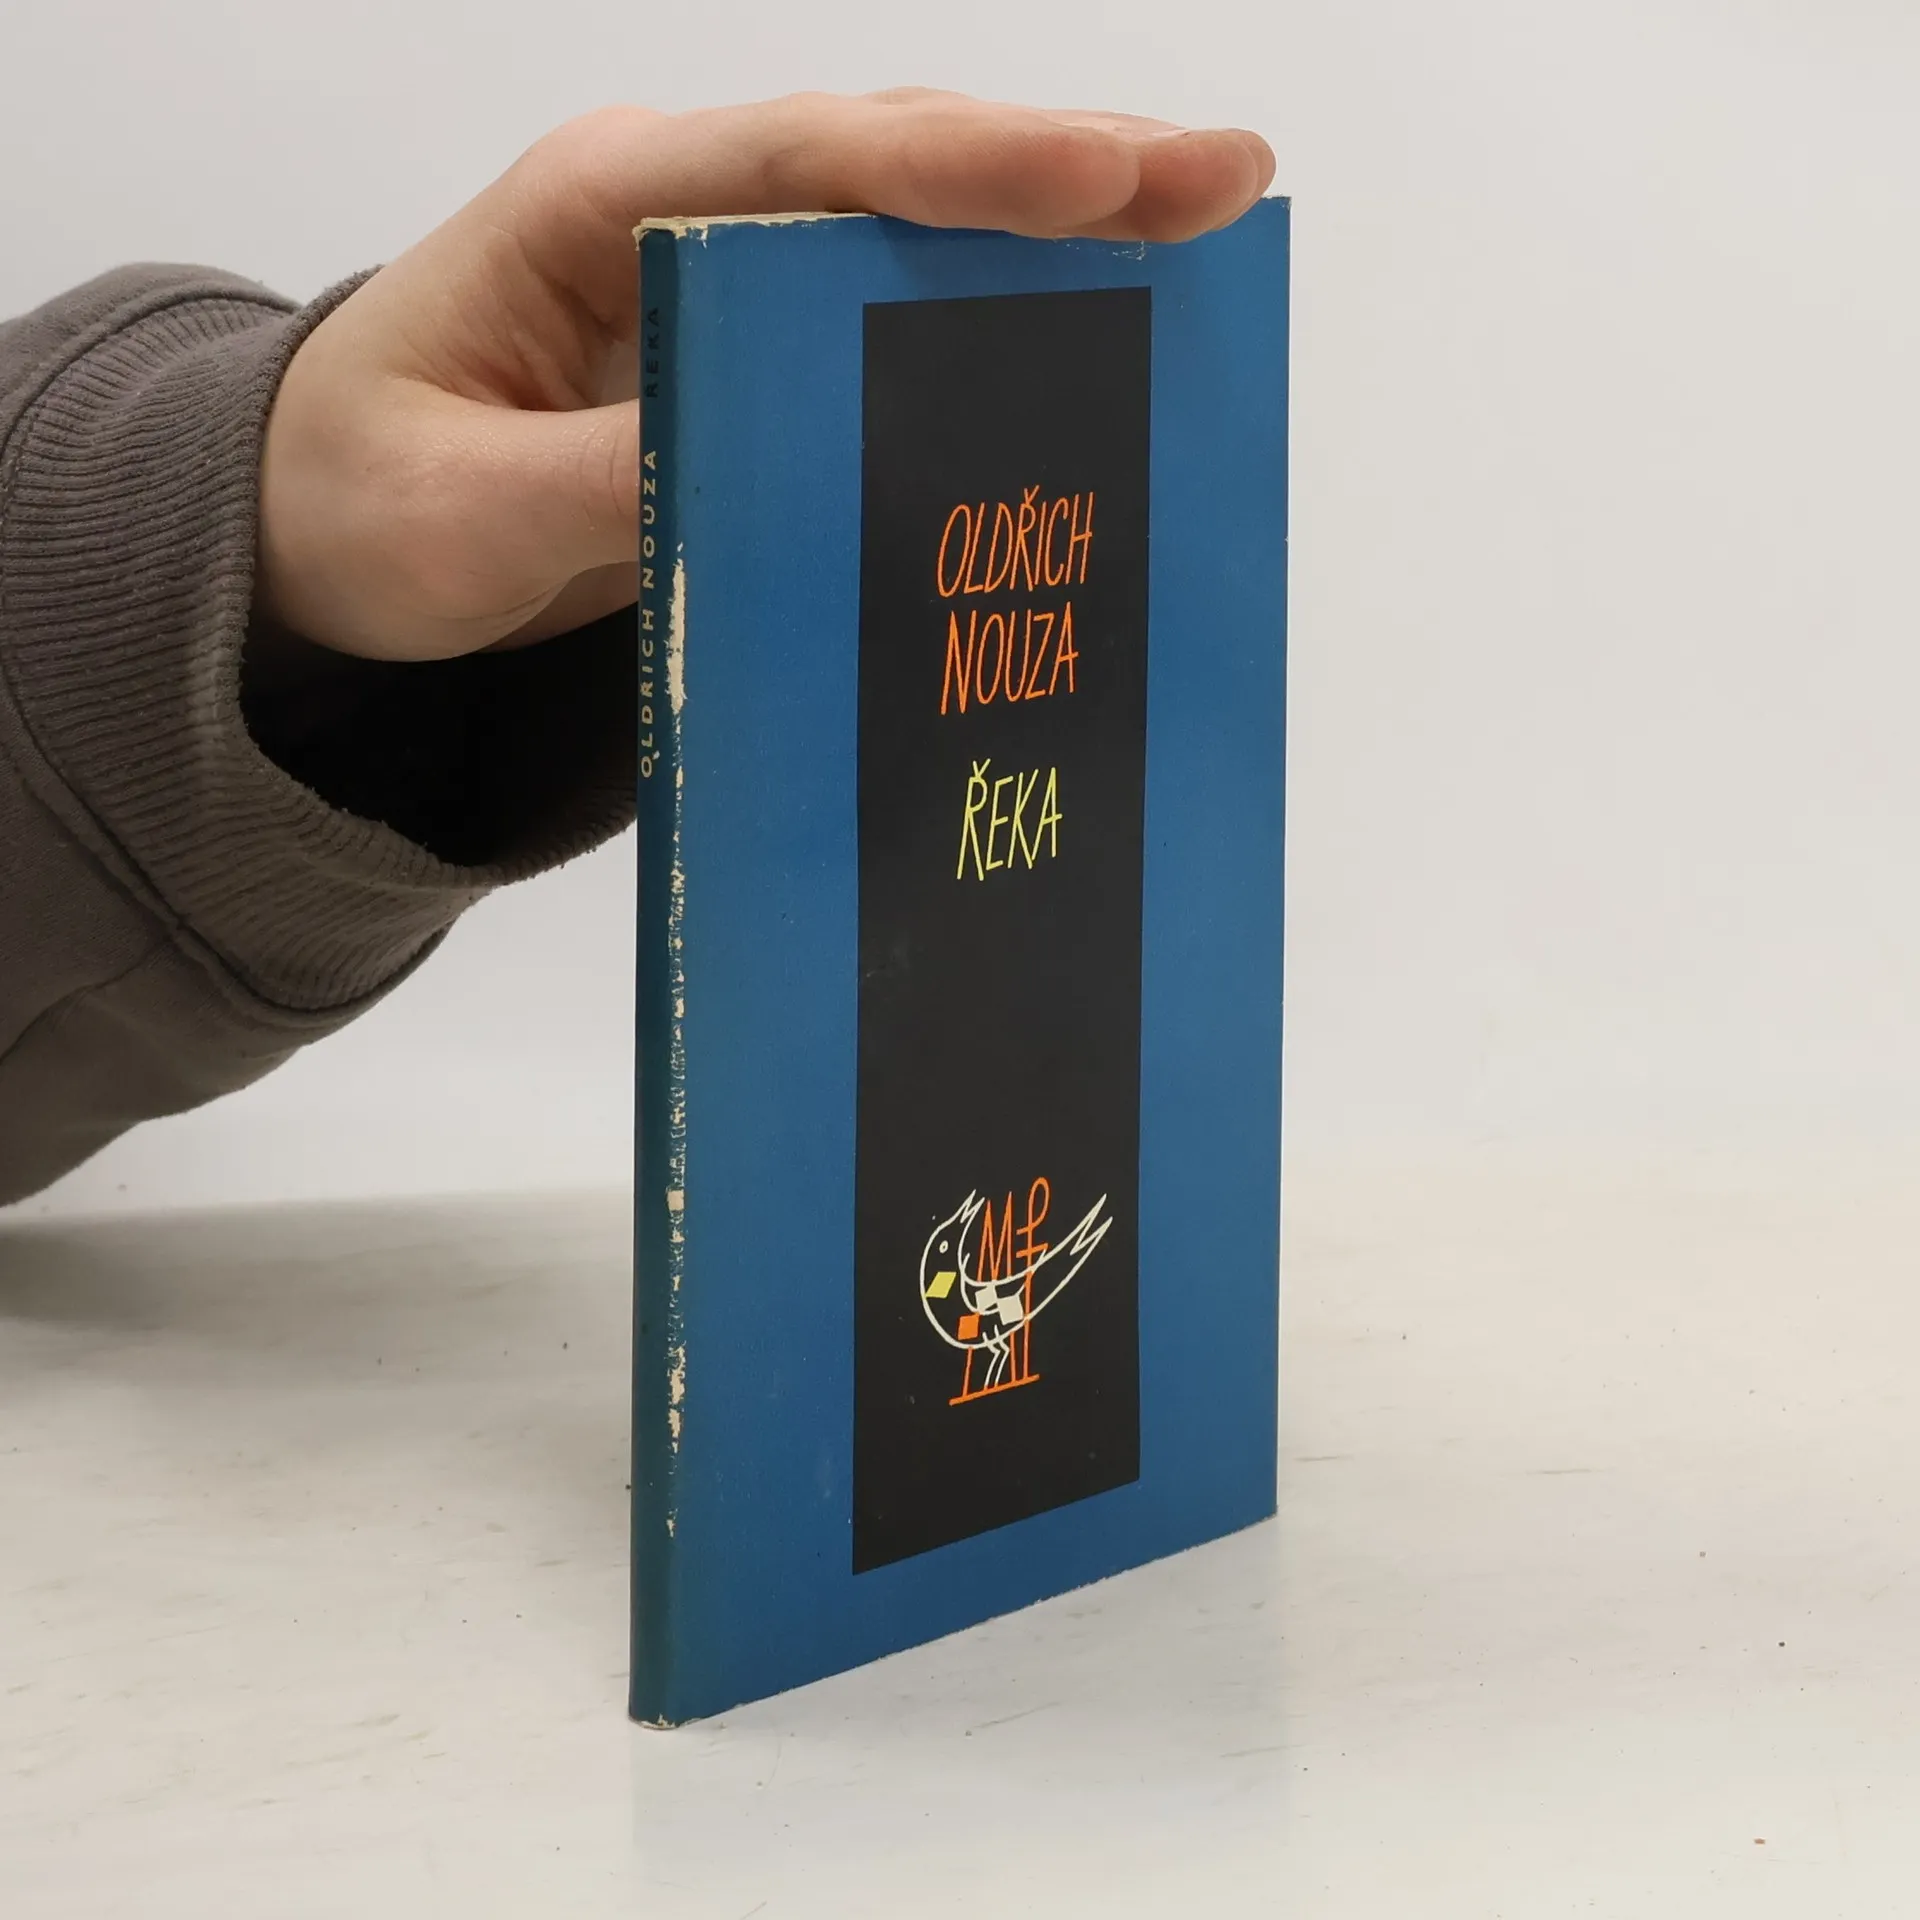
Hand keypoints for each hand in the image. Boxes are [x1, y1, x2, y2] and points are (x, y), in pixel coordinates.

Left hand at [254, 90, 1274, 663]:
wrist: (324, 529)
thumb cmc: (363, 496)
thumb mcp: (462, 512)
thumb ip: (610, 486)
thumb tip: (765, 481)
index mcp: (602, 208)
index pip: (808, 161)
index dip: (968, 168)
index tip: (1111, 177)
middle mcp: (683, 217)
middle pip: (895, 167)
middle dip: (1064, 171)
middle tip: (1229, 184)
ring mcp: (726, 284)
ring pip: (912, 235)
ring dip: (1057, 238)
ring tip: (1205, 242)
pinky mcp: (752, 364)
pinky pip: (889, 328)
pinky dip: (994, 327)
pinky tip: (1091, 345)